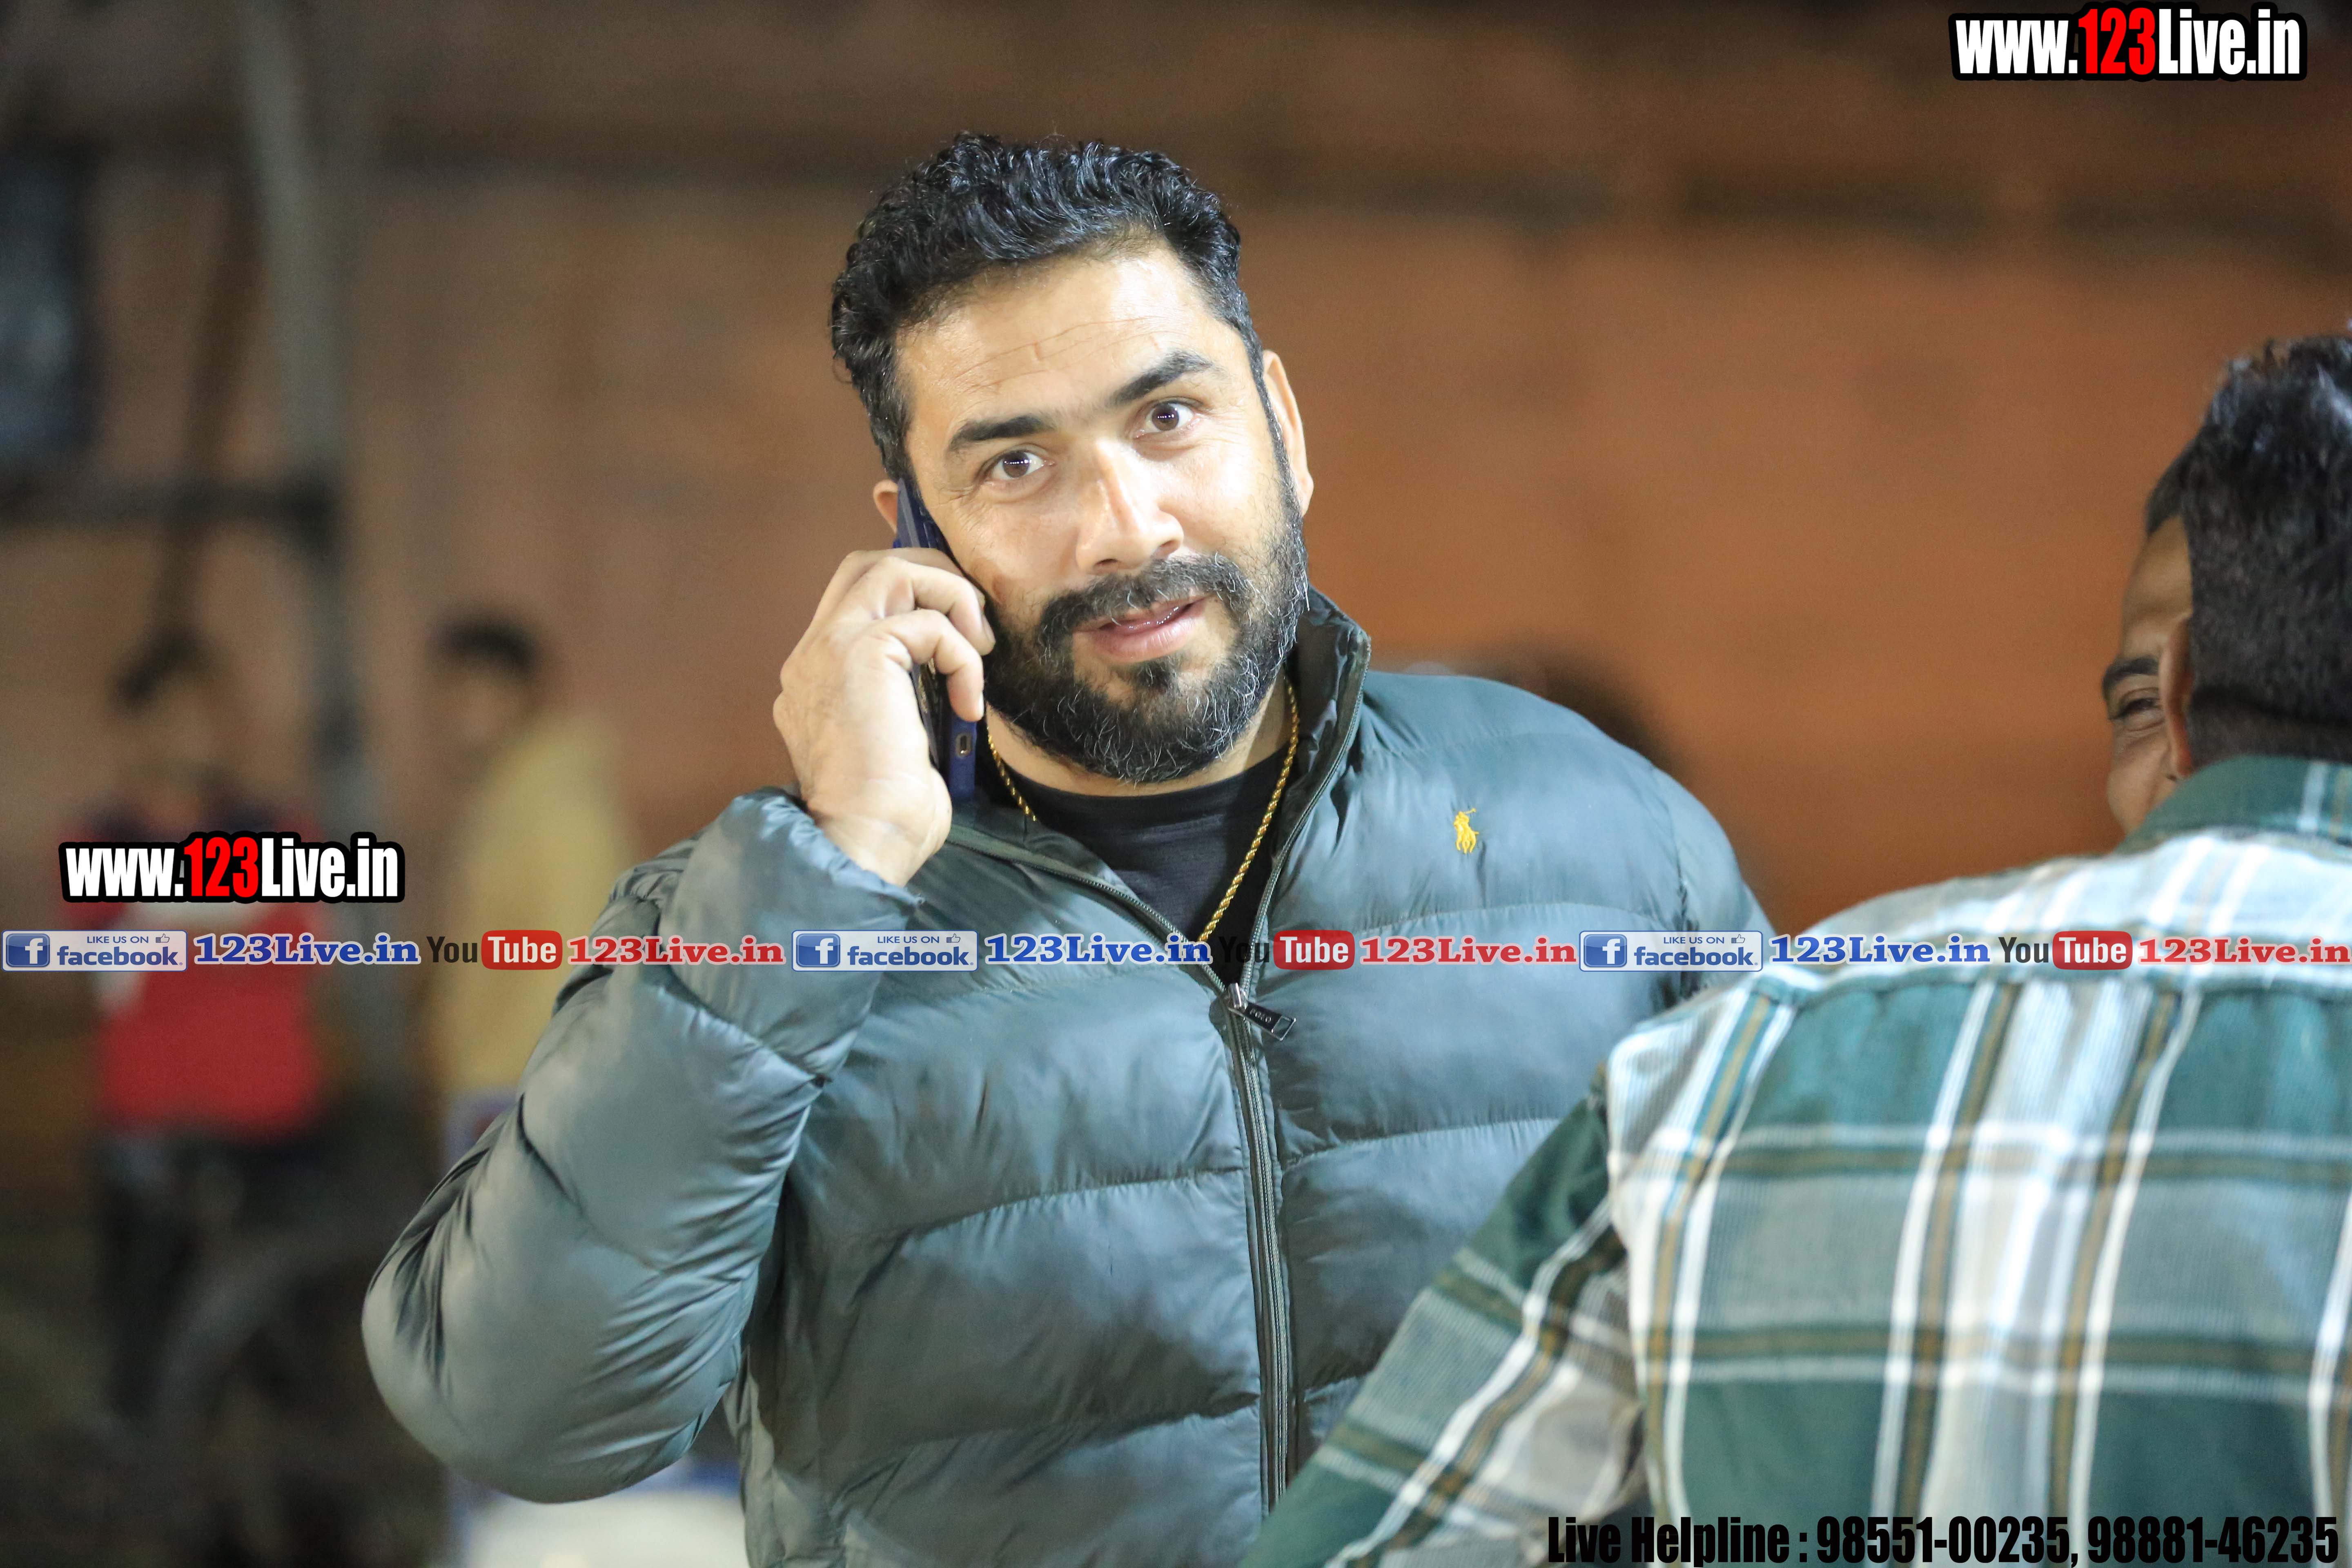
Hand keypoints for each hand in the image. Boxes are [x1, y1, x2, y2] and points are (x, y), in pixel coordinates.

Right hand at [771, 548, 993, 884]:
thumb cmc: (887, 816)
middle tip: (973, 622)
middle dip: (931, 576)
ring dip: (948, 598)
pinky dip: (962, 655)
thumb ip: (909, 698)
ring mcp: (828, 649)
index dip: (914, 596)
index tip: (962, 631)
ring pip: (889, 571)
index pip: (859, 600)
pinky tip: (970, 704)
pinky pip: (927, 623)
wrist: (862, 843)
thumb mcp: (900, 741)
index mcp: (817, 676)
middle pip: (867, 566)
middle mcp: (812, 655)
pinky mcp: (858, 654)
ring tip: (979, 648)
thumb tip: (953, 681)